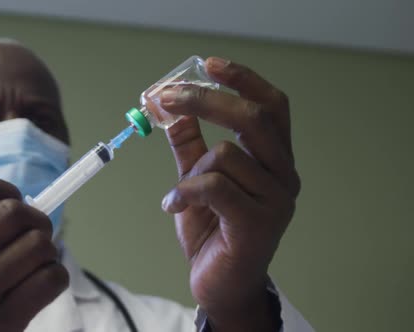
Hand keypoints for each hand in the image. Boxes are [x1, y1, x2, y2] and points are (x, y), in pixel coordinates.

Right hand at [0, 174, 67, 331]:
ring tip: (35, 262)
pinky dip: (56, 276)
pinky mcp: (0, 326)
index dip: (5, 189)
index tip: (14, 202)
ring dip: (47, 250)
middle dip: (36, 219)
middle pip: (14, 213)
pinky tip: (41, 283)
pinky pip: (50, 280)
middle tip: (34, 233)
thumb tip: (20, 203)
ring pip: (38, 245)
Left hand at [160, 58, 299, 330]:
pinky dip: (184, 192)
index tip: (208, 63)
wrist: (221, 284)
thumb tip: (169, 106)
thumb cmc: (213, 230)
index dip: (243, 80)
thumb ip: (189, 143)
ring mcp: (276, 201)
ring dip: (192, 170)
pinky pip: (215, 187)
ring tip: (182, 194)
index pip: (272, 106)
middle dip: (205, 100)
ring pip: (227, 155)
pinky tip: (173, 205)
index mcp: (274, 159)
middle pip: (253, 118)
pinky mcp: (258, 224)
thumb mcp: (196, 178)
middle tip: (166, 98)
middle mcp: (284, 175)